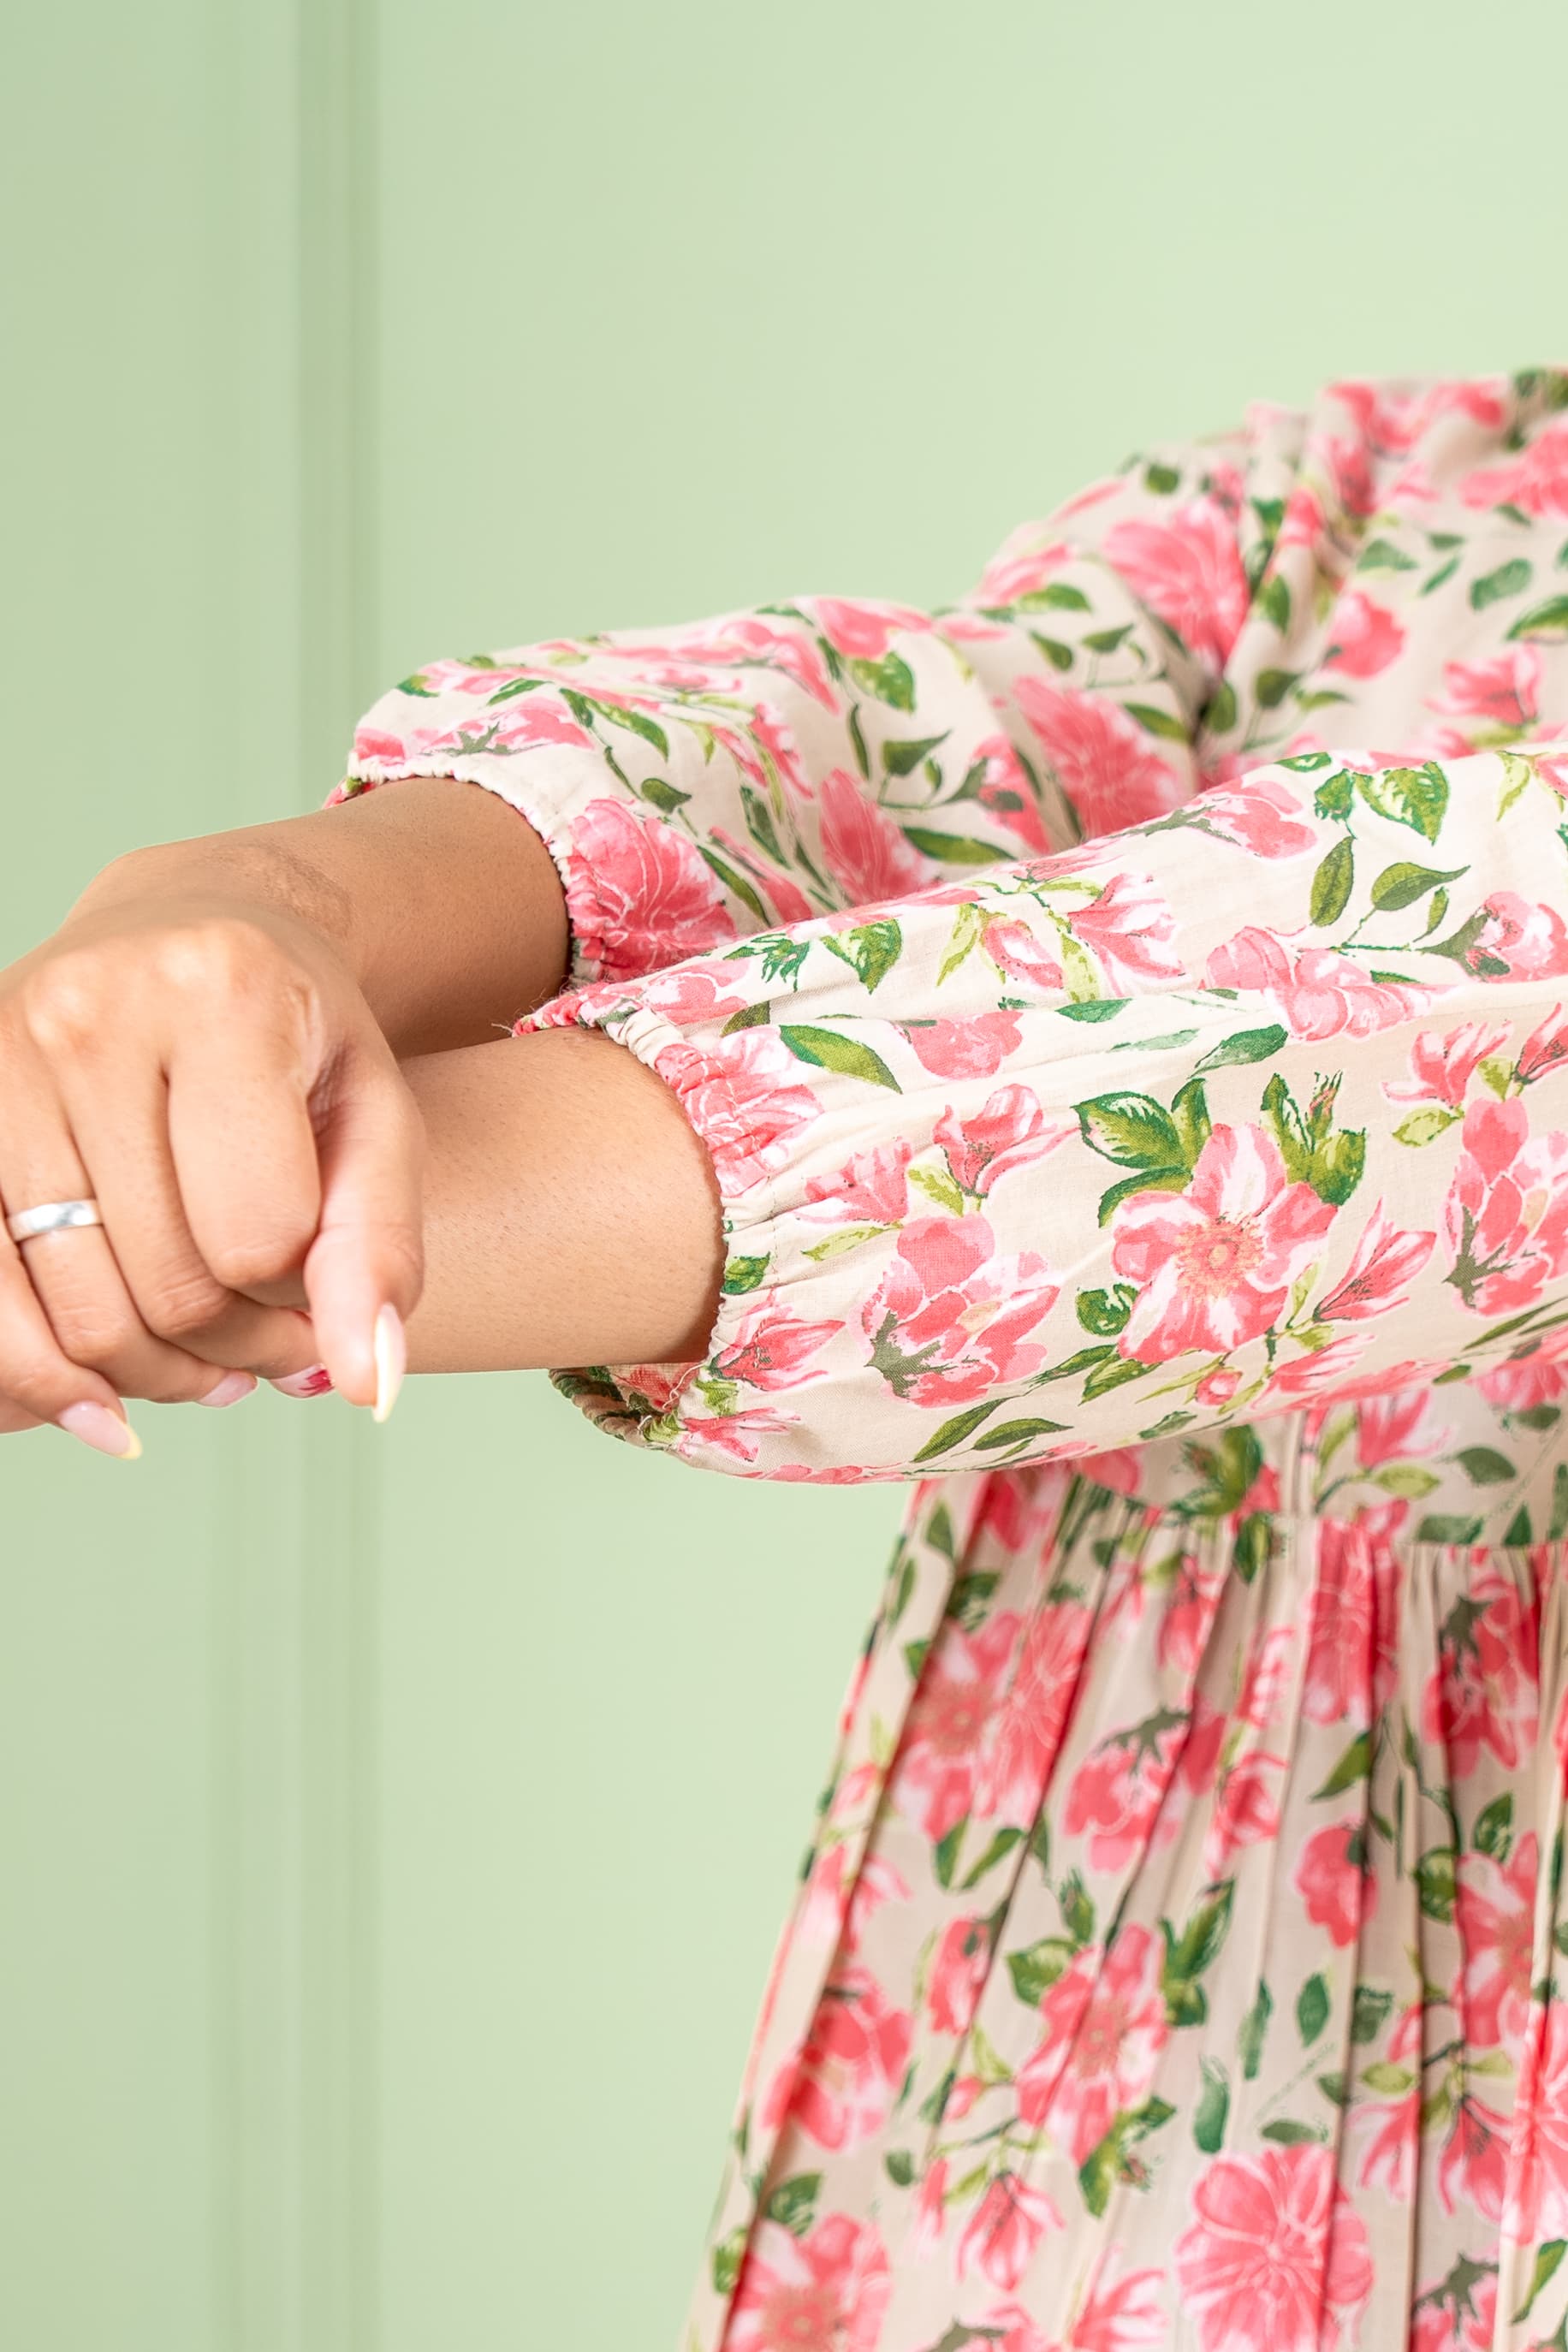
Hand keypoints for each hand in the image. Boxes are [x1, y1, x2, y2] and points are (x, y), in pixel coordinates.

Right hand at [0, 879, 424, 1453]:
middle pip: (166, 1285)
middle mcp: (90, 1016)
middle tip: (275, 1345)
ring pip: (77, 1311)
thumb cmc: (293, 1035)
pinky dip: (43, 1377)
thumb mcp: (377, 1119)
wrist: (187, 934)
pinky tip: (104, 1401)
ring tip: (211, 1364)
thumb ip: (382, 1246)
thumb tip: (369, 1383)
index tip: (319, 1282)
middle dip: (237, 1348)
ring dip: (154, 1375)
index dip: (302, 1294)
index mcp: (220, 996)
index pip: (258, 1236)